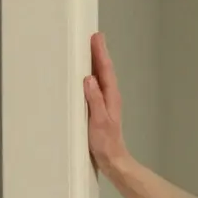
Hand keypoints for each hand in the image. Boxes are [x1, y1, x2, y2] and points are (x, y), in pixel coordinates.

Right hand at [83, 32, 129, 172]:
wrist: (112, 160)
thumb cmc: (105, 143)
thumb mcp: (99, 121)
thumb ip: (95, 100)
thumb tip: (89, 78)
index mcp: (110, 97)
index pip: (105, 70)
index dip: (101, 53)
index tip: (96, 37)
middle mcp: (110, 97)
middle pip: (104, 71)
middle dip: (99, 53)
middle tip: (93, 37)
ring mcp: (106, 103)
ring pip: (101, 78)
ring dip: (96, 64)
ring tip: (89, 50)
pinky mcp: (100, 110)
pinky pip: (96, 88)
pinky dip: (91, 77)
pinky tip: (85, 77)